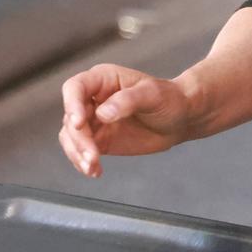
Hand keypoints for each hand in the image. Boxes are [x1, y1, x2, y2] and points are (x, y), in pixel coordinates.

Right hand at [58, 63, 198, 178]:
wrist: (180, 119)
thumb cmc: (168, 99)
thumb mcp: (152, 95)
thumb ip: (127, 101)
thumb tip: (103, 113)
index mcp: (103, 79)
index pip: (75, 88)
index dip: (72, 105)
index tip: (79, 124)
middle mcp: (93, 99)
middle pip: (71, 117)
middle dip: (79, 139)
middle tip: (92, 156)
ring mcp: (94, 120)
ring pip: (71, 136)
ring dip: (77, 153)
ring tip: (92, 168)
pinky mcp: (99, 140)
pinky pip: (81, 151)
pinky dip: (83, 163)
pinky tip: (95, 171)